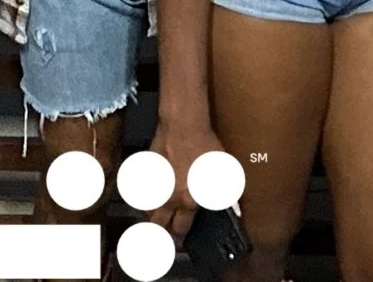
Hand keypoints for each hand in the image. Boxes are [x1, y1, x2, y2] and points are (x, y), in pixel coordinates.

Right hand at [147, 118, 226, 241]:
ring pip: (146, 208)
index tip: (178, 246)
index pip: (180, 229)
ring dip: (149, 217)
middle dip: (159, 235)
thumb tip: (231, 208)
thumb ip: (226, 194)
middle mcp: (168, 197)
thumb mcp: (224, 172)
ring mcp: (155, 184)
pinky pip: (141, 190)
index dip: (179, 241)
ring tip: (152, 221)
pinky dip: (142, 196)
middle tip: (160, 240)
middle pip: (158, 224)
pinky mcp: (146, 170)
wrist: (183, 126)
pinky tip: (145, 196)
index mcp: (188, 201)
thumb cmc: (205, 147)